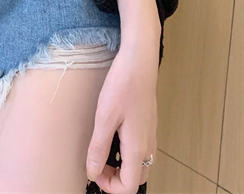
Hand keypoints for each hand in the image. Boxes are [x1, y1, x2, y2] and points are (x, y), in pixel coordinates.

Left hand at [86, 35, 158, 193]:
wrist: (139, 61)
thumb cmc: (123, 85)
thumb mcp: (105, 118)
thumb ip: (98, 148)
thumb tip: (92, 172)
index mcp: (138, 148)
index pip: (130, 186)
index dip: (110, 186)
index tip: (94, 170)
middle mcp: (148, 145)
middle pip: (137, 178)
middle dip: (116, 178)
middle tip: (97, 162)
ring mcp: (150, 134)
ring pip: (140, 164)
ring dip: (121, 165)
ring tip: (102, 148)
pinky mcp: (148, 123)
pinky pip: (141, 148)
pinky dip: (126, 152)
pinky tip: (113, 134)